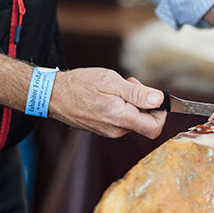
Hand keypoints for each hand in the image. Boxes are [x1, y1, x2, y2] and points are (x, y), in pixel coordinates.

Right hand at [48, 69, 166, 139]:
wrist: (52, 95)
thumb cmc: (79, 85)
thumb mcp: (110, 81)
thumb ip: (137, 93)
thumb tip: (159, 100)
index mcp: (121, 119)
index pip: (154, 128)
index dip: (161, 113)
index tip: (155, 98)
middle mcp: (116, 130)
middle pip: (144, 122)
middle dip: (143, 102)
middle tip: (130, 82)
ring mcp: (108, 131)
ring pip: (132, 119)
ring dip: (131, 103)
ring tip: (116, 86)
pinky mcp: (102, 129)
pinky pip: (120, 120)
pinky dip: (120, 107)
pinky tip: (108, 94)